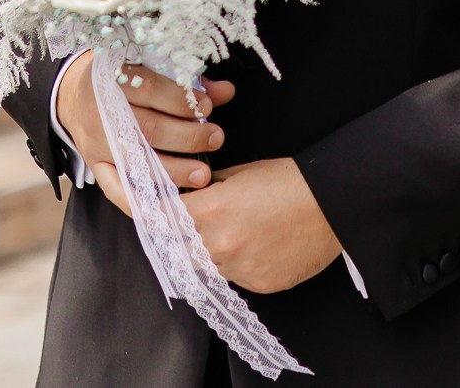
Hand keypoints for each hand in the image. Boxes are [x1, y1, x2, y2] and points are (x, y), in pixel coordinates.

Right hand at [58, 52, 232, 194]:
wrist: (75, 95)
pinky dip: (143, 199)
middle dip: (187, 137)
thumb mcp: (149, 68)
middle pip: (147, 128)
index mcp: (112, 77)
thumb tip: (226, 92)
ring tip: (204, 174)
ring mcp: (95, 142)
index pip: (149, 90)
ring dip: (174, 171)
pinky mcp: (95, 165)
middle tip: (216, 138)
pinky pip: (118, 189)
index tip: (208, 106)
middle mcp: (100, 111)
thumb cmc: (123, 79)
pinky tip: (170, 203)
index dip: (181, 100)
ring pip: (136, 161)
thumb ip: (186, 81)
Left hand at [89, 156, 343, 294]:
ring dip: (206, 248)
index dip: (131, 201)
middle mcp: (217, 247)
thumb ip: (203, 190)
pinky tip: (257, 240)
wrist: (335, 202)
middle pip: (171, 246)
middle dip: (172, 231)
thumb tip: (182, 198)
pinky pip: (231, 277)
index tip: (123, 191)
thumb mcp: (237, 174)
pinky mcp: (258, 286)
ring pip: (202, 265)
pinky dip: (235, 261)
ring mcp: (237, 270)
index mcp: (209, 211)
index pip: (151, 215)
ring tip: (235, 225)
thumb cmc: (289, 179)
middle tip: (184, 214)